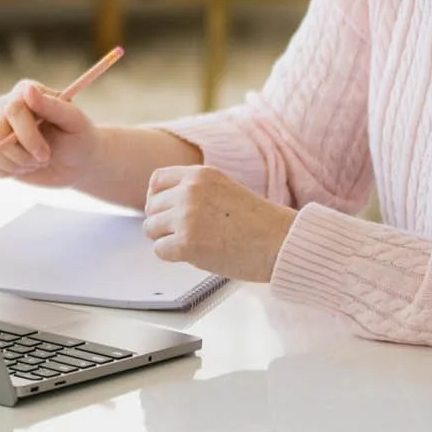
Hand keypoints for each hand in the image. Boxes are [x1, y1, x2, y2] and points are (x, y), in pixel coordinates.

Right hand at [0, 80, 103, 187]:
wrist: (75, 160)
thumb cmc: (77, 137)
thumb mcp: (73, 121)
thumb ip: (52, 106)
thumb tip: (29, 90)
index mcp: (24, 92)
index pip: (12, 110)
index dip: (27, 136)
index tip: (45, 154)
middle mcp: (4, 106)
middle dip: (21, 155)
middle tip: (44, 159)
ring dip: (16, 165)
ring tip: (36, 162)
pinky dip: (6, 173)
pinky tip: (24, 167)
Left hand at [143, 165, 297, 282]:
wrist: (281, 243)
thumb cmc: (258, 222)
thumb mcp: (223, 190)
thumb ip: (195, 191)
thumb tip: (162, 205)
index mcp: (200, 175)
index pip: (157, 181)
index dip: (158, 199)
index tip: (167, 212)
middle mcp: (189, 191)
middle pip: (151, 207)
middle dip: (163, 223)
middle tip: (185, 234)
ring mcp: (186, 217)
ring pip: (150, 229)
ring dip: (166, 239)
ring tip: (192, 244)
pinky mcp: (187, 244)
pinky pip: (159, 250)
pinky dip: (173, 256)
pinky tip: (194, 255)